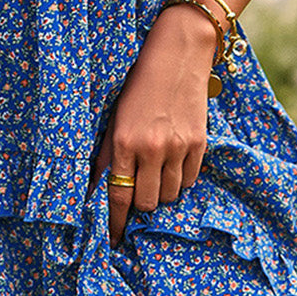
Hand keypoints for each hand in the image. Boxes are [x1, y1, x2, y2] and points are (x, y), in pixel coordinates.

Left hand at [88, 3, 215, 247]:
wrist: (176, 54)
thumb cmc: (137, 85)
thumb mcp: (113, 118)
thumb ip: (106, 156)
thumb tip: (97, 192)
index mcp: (123, 142)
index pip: (117, 198)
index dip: (114, 225)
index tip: (113, 241)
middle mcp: (151, 148)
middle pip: (147, 203)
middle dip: (140, 205)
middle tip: (137, 197)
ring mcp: (178, 147)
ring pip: (170, 196)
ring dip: (161, 193)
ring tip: (155, 176)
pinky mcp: (199, 143)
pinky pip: (189, 180)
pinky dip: (180, 180)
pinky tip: (172, 164)